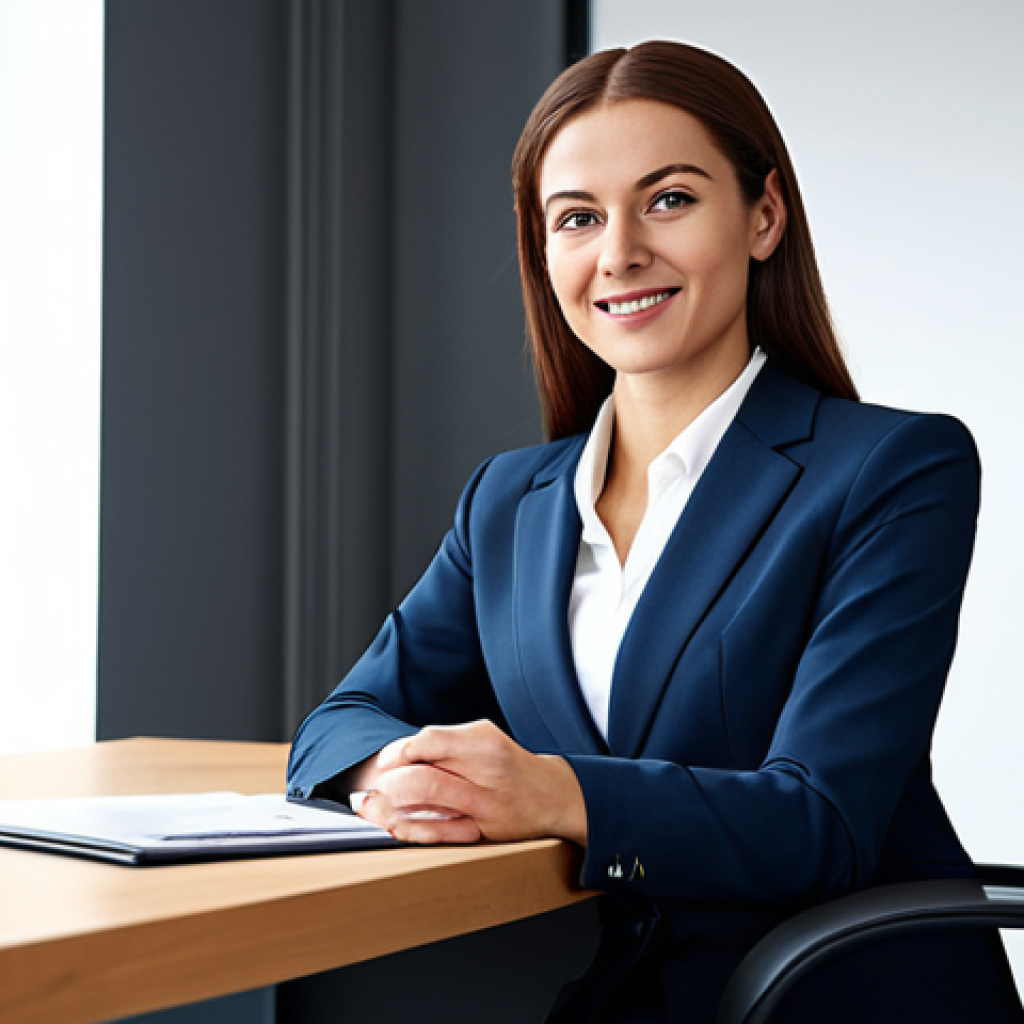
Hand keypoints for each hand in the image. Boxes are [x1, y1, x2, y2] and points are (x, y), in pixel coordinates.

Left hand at [354, 721, 586, 846]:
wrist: (553, 794)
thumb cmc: (507, 764)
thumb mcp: (482, 740)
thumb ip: (444, 745)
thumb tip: (394, 756)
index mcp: (483, 742)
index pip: (429, 741)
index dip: (398, 752)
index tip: (385, 761)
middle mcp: (486, 772)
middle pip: (424, 775)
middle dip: (388, 784)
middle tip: (373, 788)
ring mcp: (486, 804)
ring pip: (428, 803)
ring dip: (390, 807)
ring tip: (372, 806)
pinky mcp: (485, 831)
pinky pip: (439, 833)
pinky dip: (410, 830)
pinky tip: (394, 826)